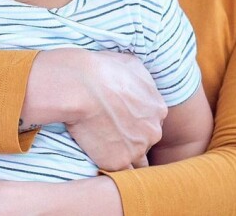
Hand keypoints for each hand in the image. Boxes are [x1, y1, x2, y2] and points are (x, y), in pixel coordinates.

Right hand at [21, 49, 166, 169]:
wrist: (77, 86)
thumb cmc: (100, 69)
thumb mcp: (130, 62)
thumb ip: (142, 79)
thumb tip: (140, 84)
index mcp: (158, 107)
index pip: (152, 119)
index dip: (136, 119)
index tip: (121, 116)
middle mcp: (153, 130)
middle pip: (147, 140)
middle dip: (132, 137)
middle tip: (111, 129)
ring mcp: (137, 148)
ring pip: (136, 159)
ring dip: (124, 154)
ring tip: (105, 146)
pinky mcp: (117, 162)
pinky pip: (120, 172)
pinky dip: (111, 166)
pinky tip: (100, 158)